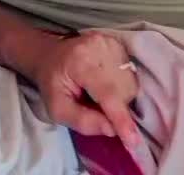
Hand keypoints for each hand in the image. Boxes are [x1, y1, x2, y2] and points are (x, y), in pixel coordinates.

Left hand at [32, 31, 139, 148]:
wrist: (50, 54)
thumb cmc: (52, 83)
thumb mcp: (57, 108)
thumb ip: (82, 121)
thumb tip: (112, 130)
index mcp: (80, 62)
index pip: (107, 92)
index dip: (121, 118)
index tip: (133, 141)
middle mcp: (98, 47)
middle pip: (124, 90)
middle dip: (118, 109)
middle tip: (97, 108)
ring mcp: (109, 42)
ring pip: (131, 83)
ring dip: (121, 98)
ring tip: (99, 95)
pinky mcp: (117, 43)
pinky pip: (131, 74)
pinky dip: (122, 86)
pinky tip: (106, 84)